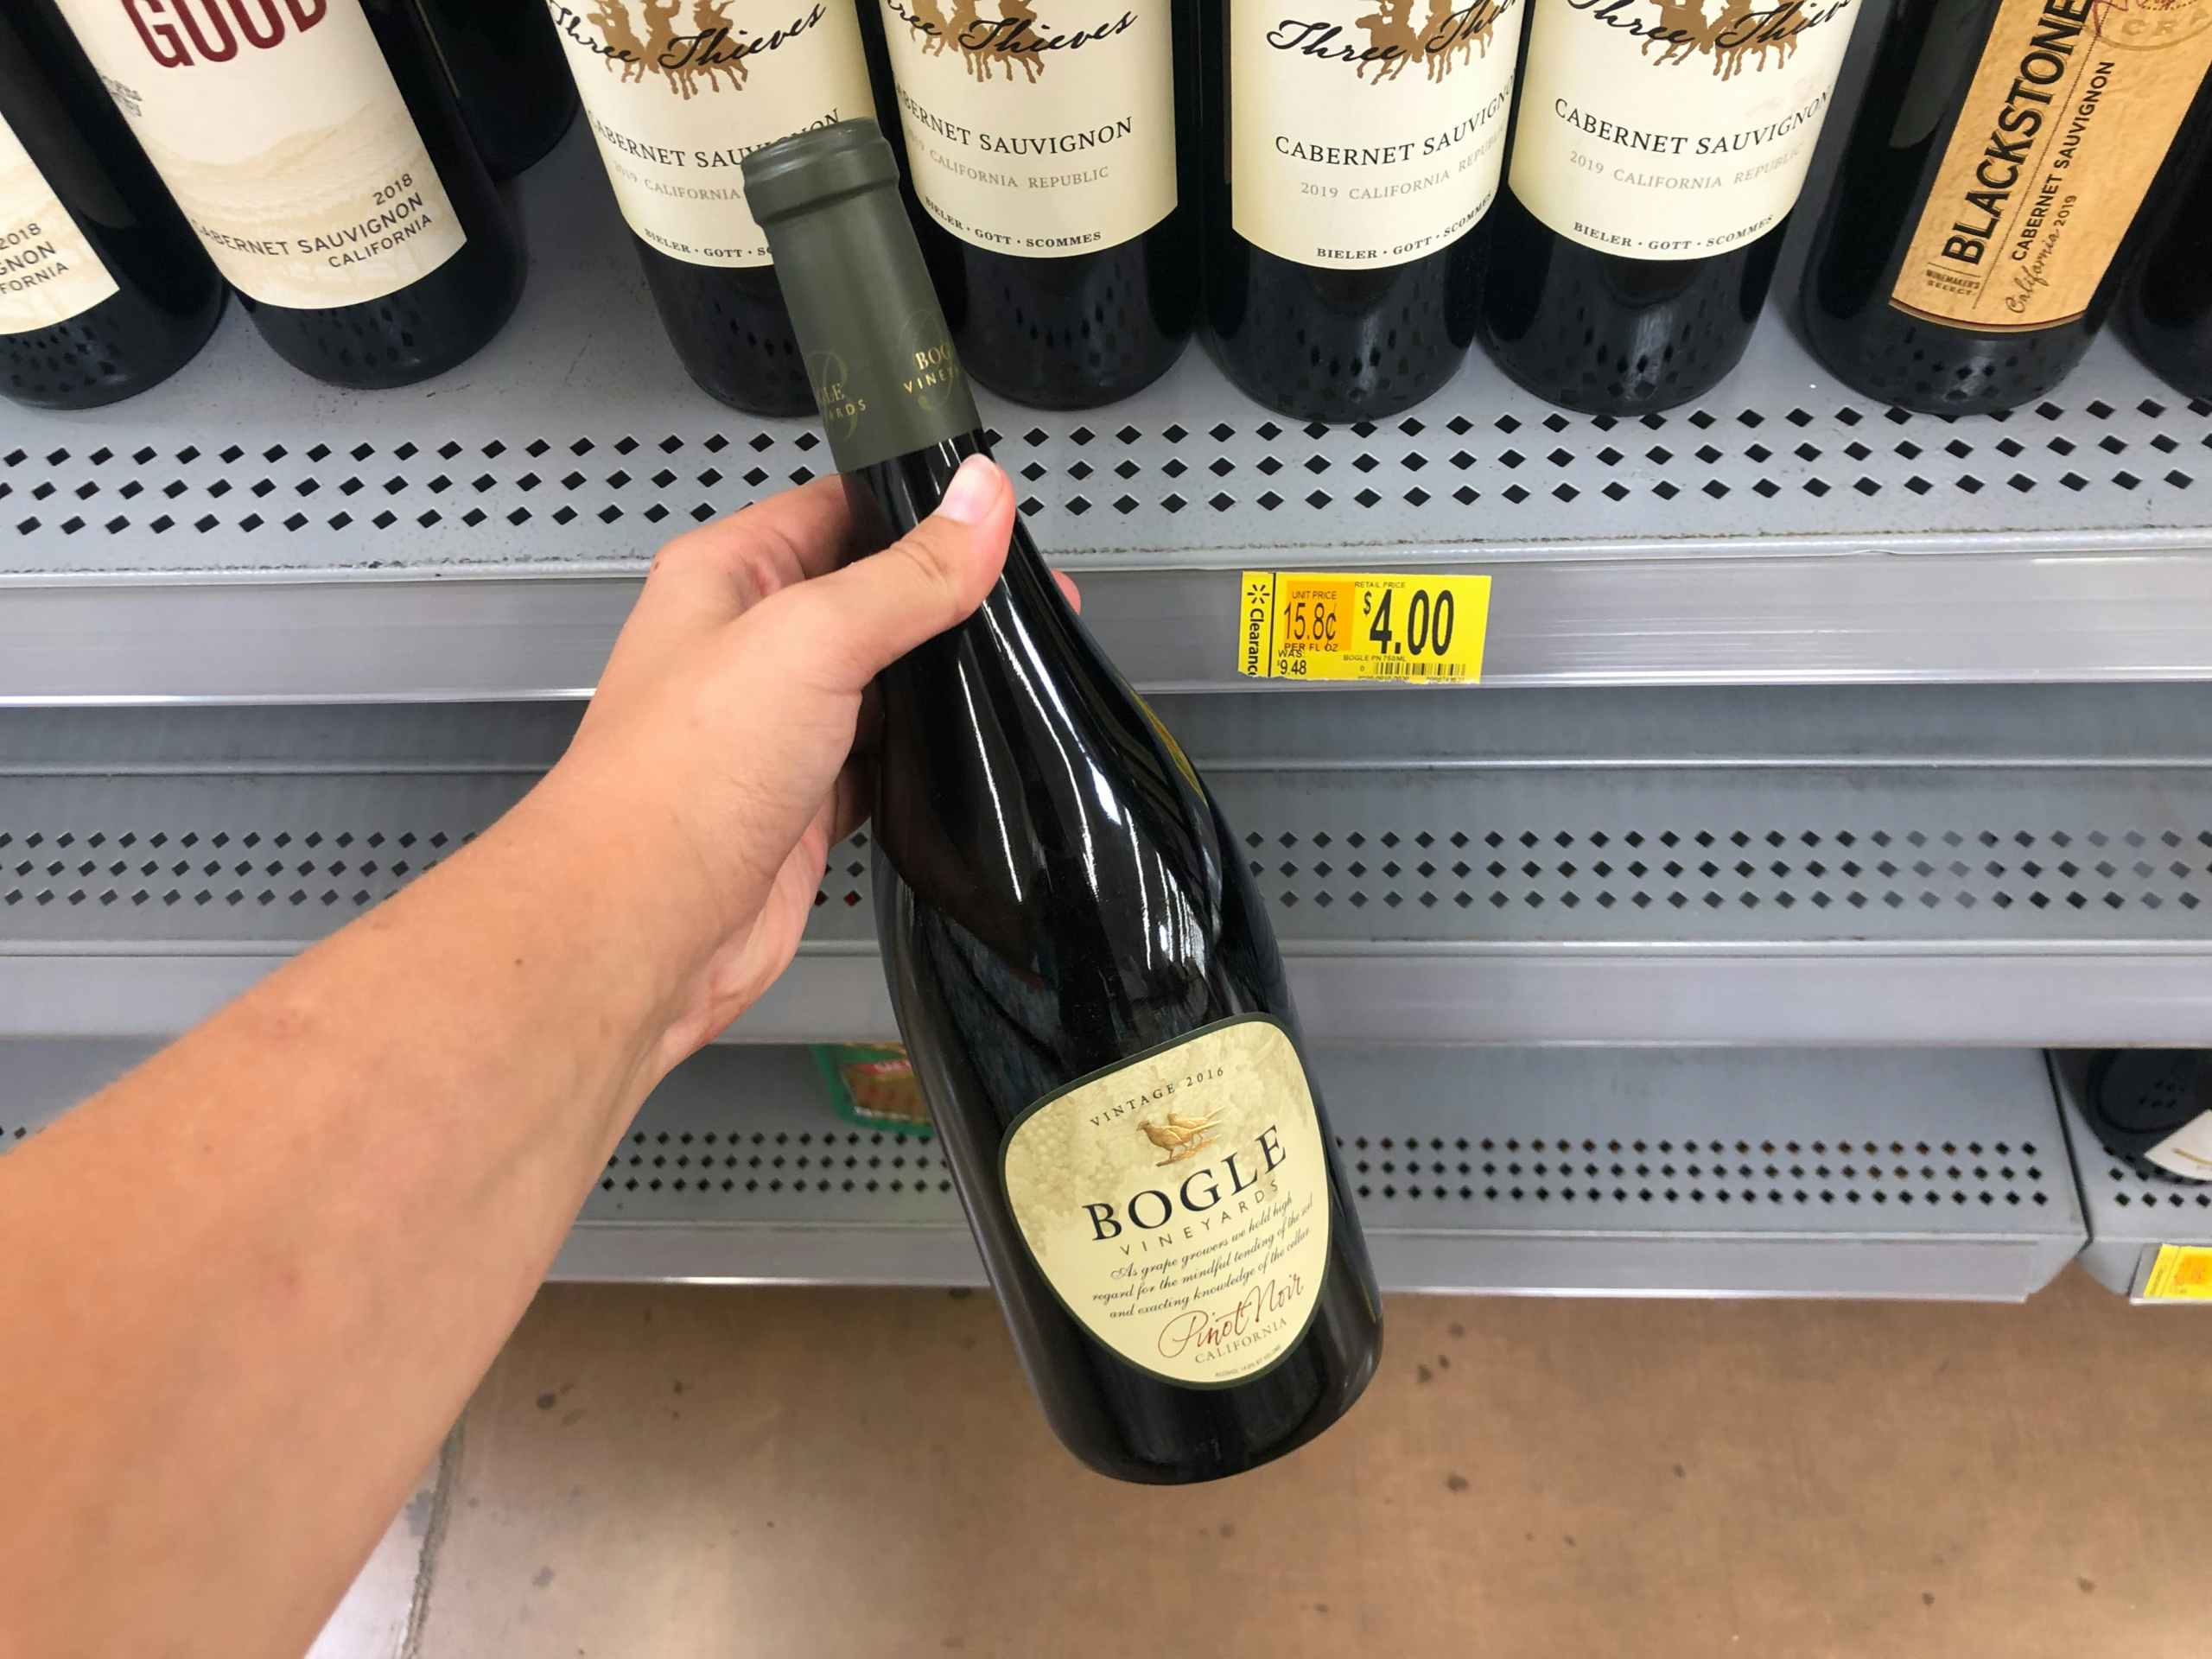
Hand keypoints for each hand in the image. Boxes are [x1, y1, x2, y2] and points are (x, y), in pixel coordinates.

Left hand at [537, 454, 1056, 1071]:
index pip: (837, 509)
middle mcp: (749, 649)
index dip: (916, 508)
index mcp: (727, 578)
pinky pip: (883, 767)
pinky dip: (928, 764)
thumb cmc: (679, 777)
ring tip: (1023, 672)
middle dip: (947, 601)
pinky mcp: (806, 806)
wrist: (643, 927)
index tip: (997, 515)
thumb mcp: (810, 640)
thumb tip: (980, 497)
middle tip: (1036, 604)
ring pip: (883, 688)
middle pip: (870, 600)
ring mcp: (779, 731)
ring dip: (942, 686)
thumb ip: (906, 573)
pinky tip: (973, 757)